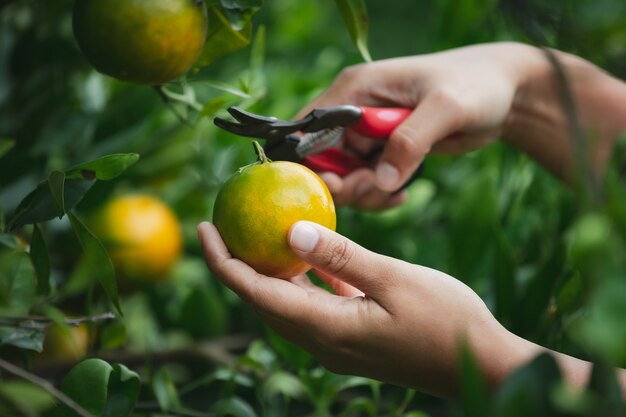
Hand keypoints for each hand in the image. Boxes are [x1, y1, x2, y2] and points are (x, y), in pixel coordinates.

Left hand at [198, 221, 523, 397]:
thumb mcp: (393, 278)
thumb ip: (340, 256)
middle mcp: (321, 341)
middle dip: (237, 263)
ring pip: (287, 302)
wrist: (481, 364)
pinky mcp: (352, 338)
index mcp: (324, 328)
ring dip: (268, 270)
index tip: (206, 227)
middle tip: (225, 224)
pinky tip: (308, 254)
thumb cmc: (444, 321)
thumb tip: (290, 230)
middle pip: (262, 299)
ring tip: (258, 234)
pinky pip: (314, 304)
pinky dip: (303, 278)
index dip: (224, 261)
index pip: (255, 292)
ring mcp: (336, 343)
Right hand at [299, 42, 538, 208]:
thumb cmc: (476, 85)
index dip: (313, 161)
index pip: (310, 128)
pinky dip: (379, 197)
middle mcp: (354, 113)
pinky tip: (403, 196)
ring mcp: (368, 135)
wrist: (504, 93)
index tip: (339, 185)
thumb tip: (381, 181)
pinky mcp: (384, 154)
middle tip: (376, 189)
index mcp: (356, 89)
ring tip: (397, 192)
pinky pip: (366, 185)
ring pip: (344, 178)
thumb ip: (411, 141)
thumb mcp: (446, 108)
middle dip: (345, 184)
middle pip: (323, 160)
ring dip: (365, 194)